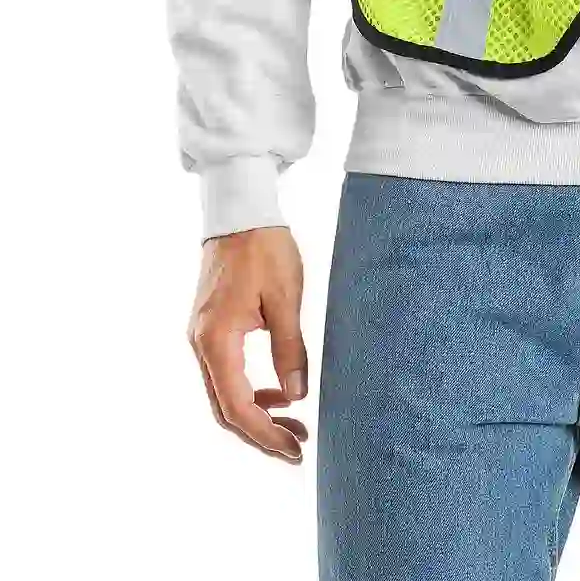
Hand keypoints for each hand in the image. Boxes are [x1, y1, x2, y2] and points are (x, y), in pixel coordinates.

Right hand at [187, 225, 309, 462]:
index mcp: (217, 340)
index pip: (237, 406)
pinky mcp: (209, 329)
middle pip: (224, 410)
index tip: (295, 449)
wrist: (239, 211)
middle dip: (260, 433)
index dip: (265, 434)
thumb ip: (289, 349)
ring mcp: (201, 338)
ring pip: (223, 395)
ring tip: (295, 422)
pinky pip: (224, 374)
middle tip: (298, 445)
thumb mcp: (286, 297)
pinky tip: (278, 391)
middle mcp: (201, 344)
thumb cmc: (264, 247)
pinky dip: (249, 391)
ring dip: (256, 414)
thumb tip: (297, 396)